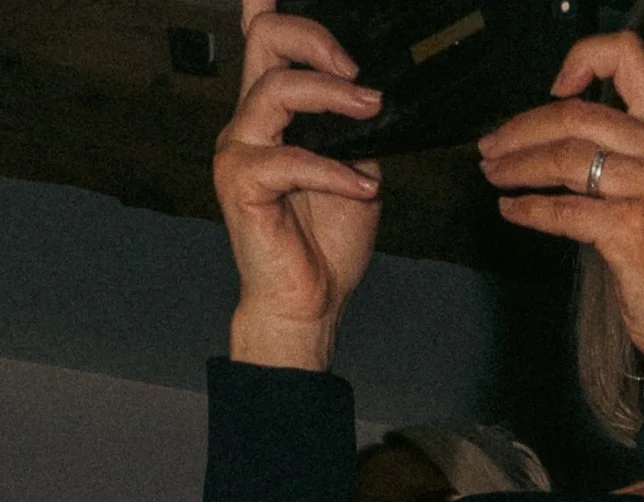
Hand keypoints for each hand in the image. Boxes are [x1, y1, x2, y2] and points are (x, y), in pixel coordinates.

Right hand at [215, 0, 381, 360]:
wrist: (310, 302)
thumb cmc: (326, 242)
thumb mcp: (356, 170)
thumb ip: (355, 127)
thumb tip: (376, 94)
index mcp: (274, 111)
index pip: (261, 39)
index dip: (267, 3)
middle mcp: (250, 119)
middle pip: (267, 41)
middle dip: (316, 41)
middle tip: (359, 74)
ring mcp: (240, 148)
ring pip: (276, 91)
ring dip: (331, 97)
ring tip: (371, 112)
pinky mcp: (241, 183)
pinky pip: (288, 159)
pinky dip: (333, 171)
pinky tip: (362, 187)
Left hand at [477, 31, 643, 387]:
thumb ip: (626, 147)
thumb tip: (555, 128)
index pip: (627, 56)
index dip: (582, 60)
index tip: (553, 89)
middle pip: (574, 113)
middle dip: (520, 129)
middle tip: (491, 146)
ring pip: (564, 157)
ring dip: (517, 167)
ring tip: (494, 175)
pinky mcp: (631, 229)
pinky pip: (563, 210)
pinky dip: (529, 210)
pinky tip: (512, 211)